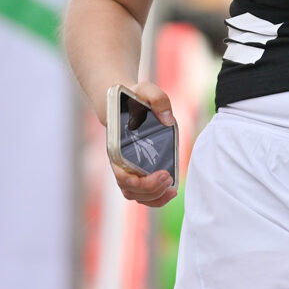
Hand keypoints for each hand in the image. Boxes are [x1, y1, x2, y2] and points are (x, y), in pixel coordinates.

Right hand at [110, 81, 176, 208]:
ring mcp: (128, 169)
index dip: (142, 182)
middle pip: (131, 190)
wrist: (126, 102)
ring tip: (171, 189)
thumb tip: (168, 120)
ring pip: (136, 196)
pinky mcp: (138, 171)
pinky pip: (143, 193)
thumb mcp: (146, 90)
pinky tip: (170, 190)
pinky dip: (156, 197)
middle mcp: (119, 162)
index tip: (163, 173)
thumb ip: (158, 99)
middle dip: (151, 190)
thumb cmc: (134, 97)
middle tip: (168, 178)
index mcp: (116, 148)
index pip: (123, 176)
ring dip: (154, 198)